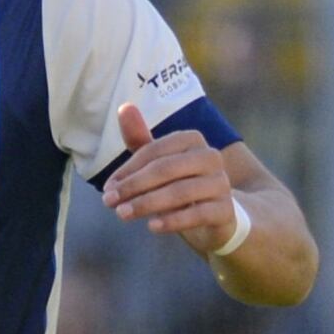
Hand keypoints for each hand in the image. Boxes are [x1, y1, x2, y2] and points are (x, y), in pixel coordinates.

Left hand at [103, 101, 243, 250]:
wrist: (216, 215)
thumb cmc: (180, 184)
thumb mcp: (159, 163)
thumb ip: (141, 140)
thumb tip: (124, 106)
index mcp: (192, 140)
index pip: (154, 151)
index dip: (128, 169)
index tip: (108, 187)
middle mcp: (210, 157)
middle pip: (166, 169)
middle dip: (133, 186)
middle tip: (109, 202)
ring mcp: (221, 183)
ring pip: (180, 192)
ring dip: (147, 204)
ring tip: (123, 214)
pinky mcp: (225, 210)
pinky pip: (198, 214)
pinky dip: (173, 220)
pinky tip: (152, 227)